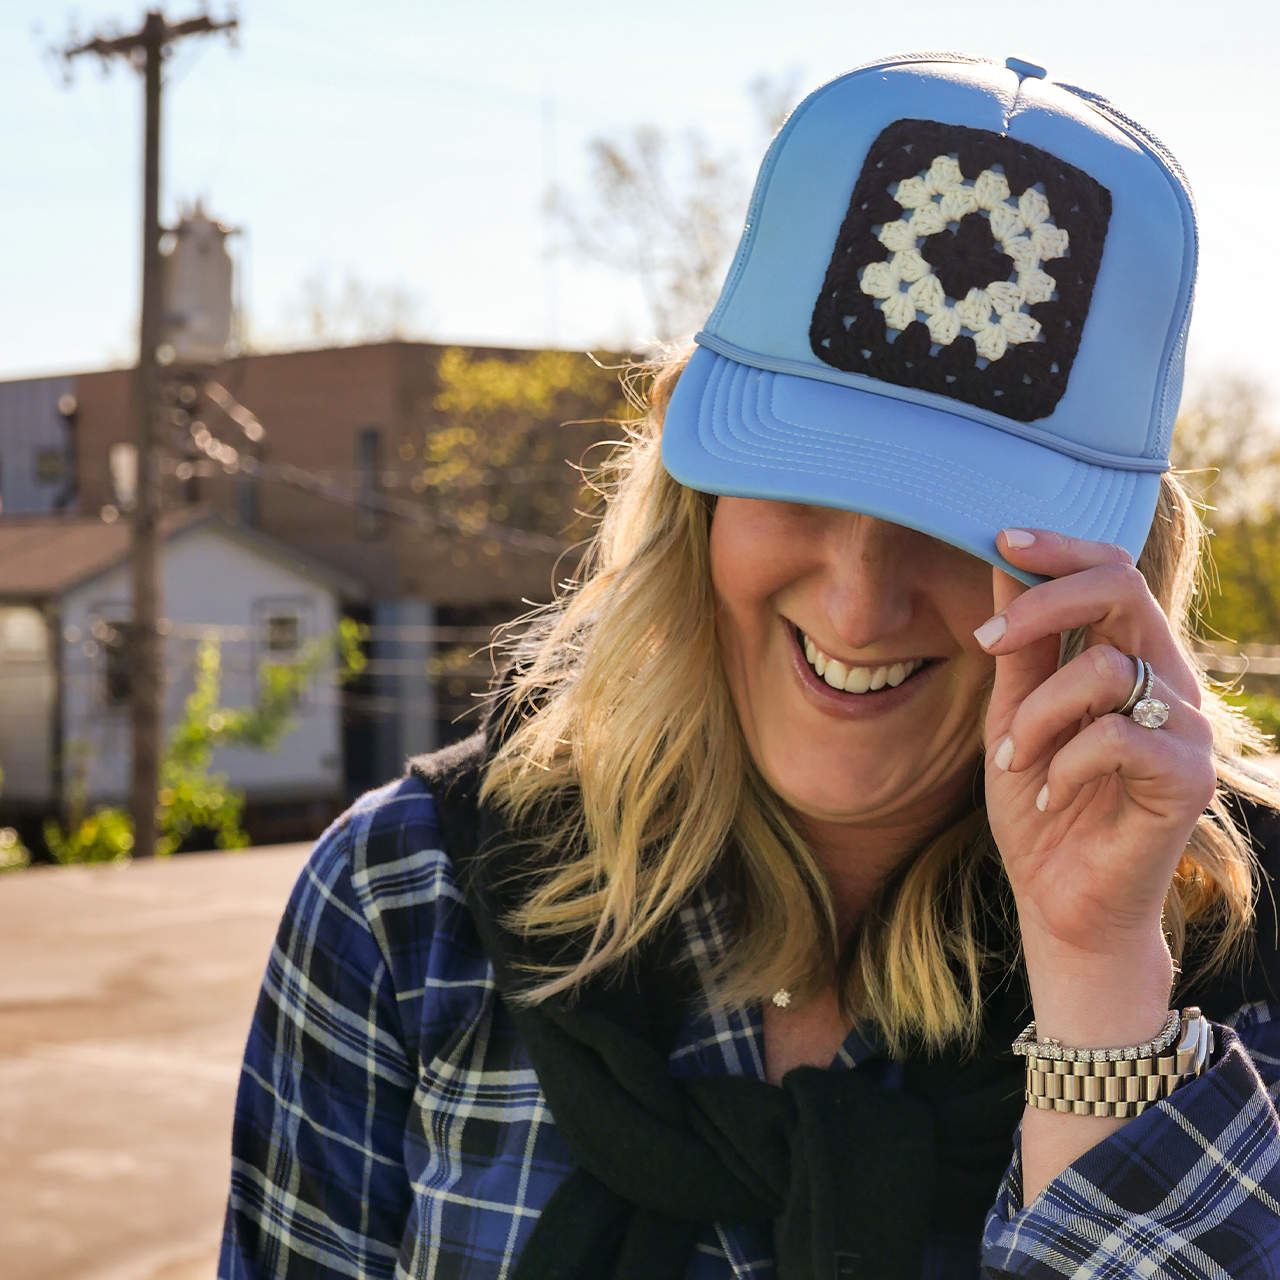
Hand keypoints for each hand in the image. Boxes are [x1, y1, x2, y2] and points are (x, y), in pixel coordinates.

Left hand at [976, 529, 1214, 1026]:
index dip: (1060, 547)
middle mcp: (1167, 681)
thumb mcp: (1013, 716)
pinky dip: (1060, 766)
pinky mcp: (1188, 777)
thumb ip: (1017, 647)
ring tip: (1014, 763)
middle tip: (986, 640)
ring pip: (1102, 668)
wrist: (1061, 902)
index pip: (1112, 571)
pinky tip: (1047, 798)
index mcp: (1129, 658)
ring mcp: (1185, 728)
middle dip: (1042, 602)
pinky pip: (1114, 737)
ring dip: (1036, 716)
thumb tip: (1002, 562)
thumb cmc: (1038, 803)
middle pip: (1122, 589)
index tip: (999, 537)